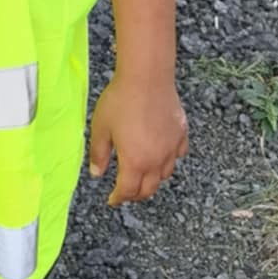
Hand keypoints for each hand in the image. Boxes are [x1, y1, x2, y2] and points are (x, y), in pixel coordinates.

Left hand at [88, 75, 187, 206]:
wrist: (147, 78)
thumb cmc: (121, 100)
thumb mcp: (101, 128)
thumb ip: (98, 154)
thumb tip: (97, 173)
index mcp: (134, 162)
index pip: (128, 191)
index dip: (118, 198)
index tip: (113, 200)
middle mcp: (156, 160)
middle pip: (149, 189)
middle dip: (136, 194)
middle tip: (126, 192)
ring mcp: (171, 148)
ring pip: (165, 174)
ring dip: (152, 180)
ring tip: (142, 175)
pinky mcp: (181, 134)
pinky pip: (177, 155)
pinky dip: (169, 160)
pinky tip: (162, 154)